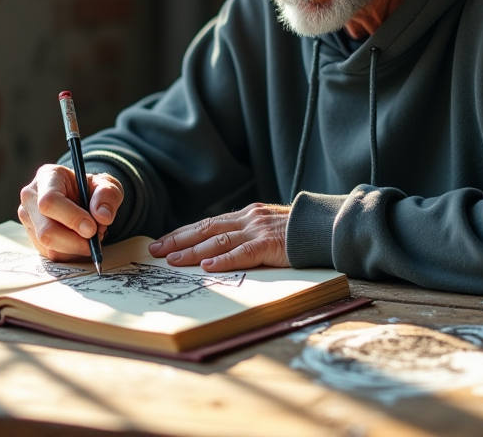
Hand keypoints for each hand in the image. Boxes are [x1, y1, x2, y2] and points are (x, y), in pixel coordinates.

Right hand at [18, 164, 122, 261]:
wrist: (84, 197)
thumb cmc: (91, 189)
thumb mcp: (107, 185)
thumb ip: (108, 196)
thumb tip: (102, 217)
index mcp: (47, 177)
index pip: (50, 201)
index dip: (71, 218)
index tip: (92, 228)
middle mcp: (31, 198)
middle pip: (45, 230)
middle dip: (75, 241)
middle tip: (95, 239)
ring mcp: (29, 219)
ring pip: (48, 246)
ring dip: (75, 248)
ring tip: (90, 236)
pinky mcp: (33, 237)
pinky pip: (51, 254)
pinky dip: (71, 253)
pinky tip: (81, 241)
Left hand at [148, 203, 289, 271]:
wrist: (327, 227)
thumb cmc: (299, 233)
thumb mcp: (269, 229)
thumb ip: (248, 235)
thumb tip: (221, 250)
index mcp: (247, 215)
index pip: (207, 224)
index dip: (182, 233)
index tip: (162, 242)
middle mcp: (249, 218)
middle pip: (206, 229)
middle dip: (178, 240)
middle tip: (155, 250)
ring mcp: (259, 229)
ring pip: (218, 241)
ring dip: (193, 251)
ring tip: (173, 260)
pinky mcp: (271, 244)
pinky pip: (243, 253)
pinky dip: (223, 260)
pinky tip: (207, 267)